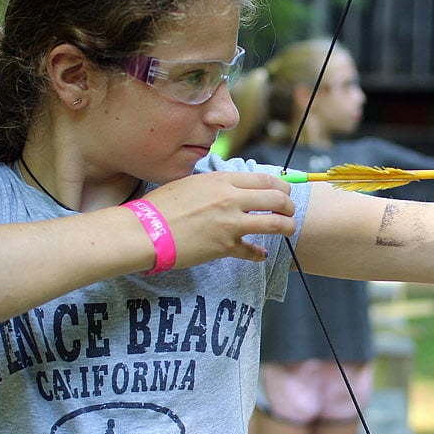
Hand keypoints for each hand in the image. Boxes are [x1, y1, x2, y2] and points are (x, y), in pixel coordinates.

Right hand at [143, 171, 296, 265]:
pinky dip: (258, 254)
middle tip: (288, 211)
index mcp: (222, 181)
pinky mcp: (225, 246)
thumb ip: (216, 184)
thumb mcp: (190, 183)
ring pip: (276, 224)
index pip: (266, 179)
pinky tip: (260, 254)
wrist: (144, 231)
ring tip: (287, 229)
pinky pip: (252, 251)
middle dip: (289, 205)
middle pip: (278, 198)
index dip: (282, 185)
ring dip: (287, 227)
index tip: (284, 191)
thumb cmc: (160, 206)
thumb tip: (233, 186)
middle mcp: (231, 199)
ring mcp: (230, 224)